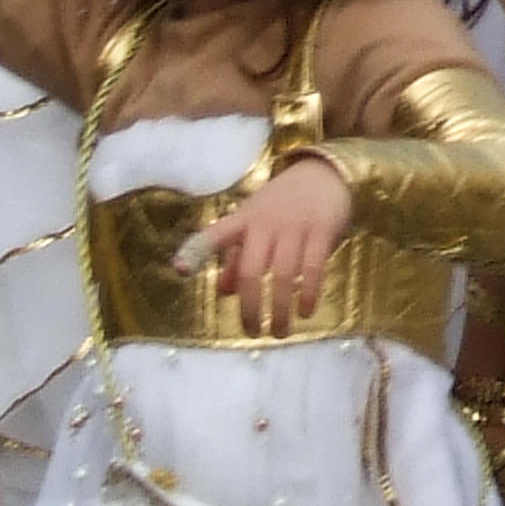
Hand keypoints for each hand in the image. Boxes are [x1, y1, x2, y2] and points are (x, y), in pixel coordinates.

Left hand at [172, 156, 353, 337]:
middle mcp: (266, 223)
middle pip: (250, 270)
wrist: (324, 172)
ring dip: (280, 310)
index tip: (180, 270)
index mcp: (244, 220)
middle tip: (254, 332)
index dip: (197, 251)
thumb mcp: (256, 222)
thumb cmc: (284, 203)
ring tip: (280, 332)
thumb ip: (238, 256)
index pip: (216, 234)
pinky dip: (308, 295)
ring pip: (282, 275)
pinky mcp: (321, 231)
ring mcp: (294, 227)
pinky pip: (312, 269)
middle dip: (250, 308)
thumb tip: (224, 291)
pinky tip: (305, 312)